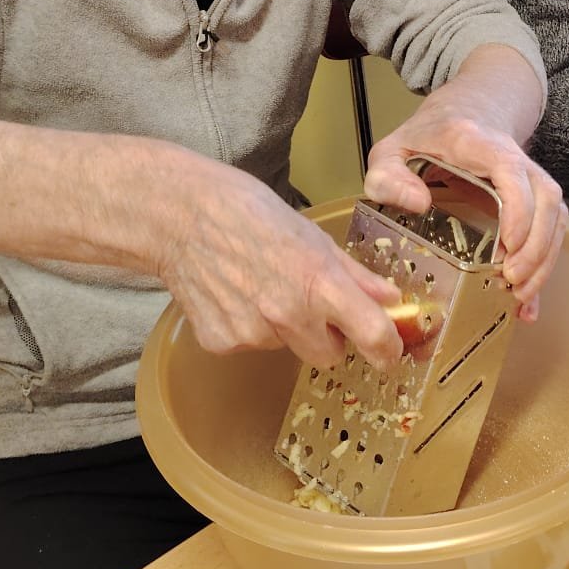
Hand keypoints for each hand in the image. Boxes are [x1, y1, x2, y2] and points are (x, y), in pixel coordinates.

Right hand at [157, 165, 404, 367]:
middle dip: (329, 338)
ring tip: (260, 286)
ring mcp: (253, 333)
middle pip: (330, 356)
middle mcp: (289, 314)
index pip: (372, 334)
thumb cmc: (248, 213)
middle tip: (311, 305)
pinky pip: (251, 346)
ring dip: (284, 328)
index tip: (389, 353)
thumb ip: (354, 274)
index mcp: (319, 282)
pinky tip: (234, 294)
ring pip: (287, 348)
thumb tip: (389, 298)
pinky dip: (248, 328)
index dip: (387, 350)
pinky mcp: (222, 343)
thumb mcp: (312, 235)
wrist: (179, 215)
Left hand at [364, 90, 567, 321]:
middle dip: (535, 246)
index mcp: (477, 143)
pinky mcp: (535, 195)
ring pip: (556, 214)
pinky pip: (552, 227)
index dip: (518, 208)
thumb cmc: (423, 139)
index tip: (508, 246)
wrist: (461, 115)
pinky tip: (529, 299)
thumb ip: (389, 176)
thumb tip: (418, 203)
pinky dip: (544, 264)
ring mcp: (529, 176)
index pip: (511, 170)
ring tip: (520, 295)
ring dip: (544, 258)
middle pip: (545, 198)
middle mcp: (514, 157)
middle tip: (511, 282)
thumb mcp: (391, 151)